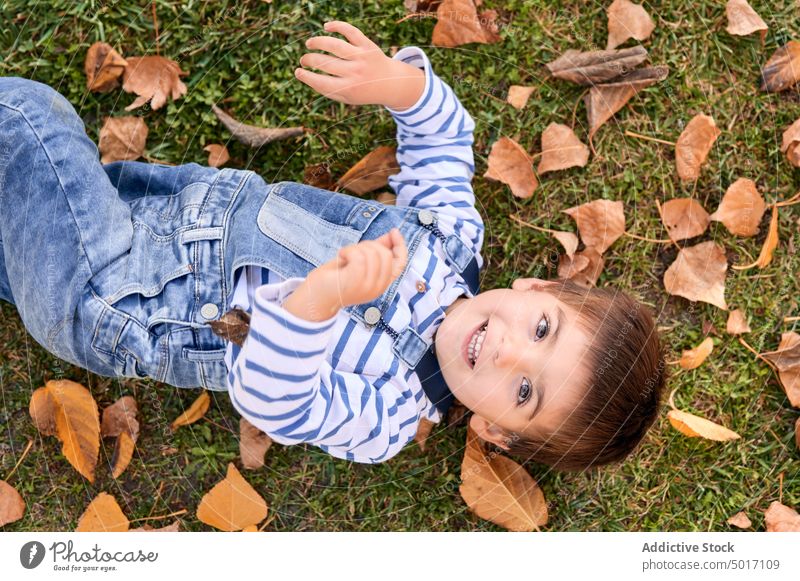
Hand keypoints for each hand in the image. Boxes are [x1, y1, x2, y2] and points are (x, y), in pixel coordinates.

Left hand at [282, 228, 408, 321]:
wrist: (315, 297)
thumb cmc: (335, 279)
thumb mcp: (359, 261)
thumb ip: (376, 251)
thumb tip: (391, 235)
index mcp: (381, 284)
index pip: (400, 263)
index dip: (401, 245)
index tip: (394, 232)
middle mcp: (377, 288)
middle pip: (385, 254)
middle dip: (370, 244)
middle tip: (353, 251)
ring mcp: (367, 286)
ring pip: (372, 253)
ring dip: (355, 248)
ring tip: (345, 256)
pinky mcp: (355, 282)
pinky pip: (359, 256)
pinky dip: (348, 251)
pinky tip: (341, 256)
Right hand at [295, 21, 424, 110]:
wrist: (391, 84)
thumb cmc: (364, 91)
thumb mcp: (347, 98)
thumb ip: (328, 90)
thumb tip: (306, 77)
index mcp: (349, 88)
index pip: (321, 82)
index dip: (306, 77)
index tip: (298, 71)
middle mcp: (355, 73)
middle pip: (325, 63)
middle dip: (309, 60)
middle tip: (304, 60)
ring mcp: (362, 57)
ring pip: (334, 45)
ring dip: (318, 42)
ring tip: (309, 44)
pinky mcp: (367, 45)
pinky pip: (350, 31)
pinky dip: (337, 25)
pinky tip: (326, 26)